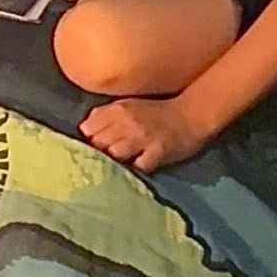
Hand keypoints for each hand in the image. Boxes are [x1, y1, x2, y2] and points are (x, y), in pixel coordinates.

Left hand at [79, 94, 206, 172]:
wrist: (191, 114)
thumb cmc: (157, 112)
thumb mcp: (128, 105)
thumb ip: (106, 114)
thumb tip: (85, 127)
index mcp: (117, 109)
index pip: (87, 129)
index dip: (87, 140)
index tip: (89, 148)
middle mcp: (126, 122)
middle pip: (98, 144)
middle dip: (98, 154)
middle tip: (101, 162)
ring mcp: (142, 138)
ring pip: (114, 155)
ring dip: (114, 163)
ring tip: (117, 168)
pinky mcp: (157, 153)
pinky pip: (137, 167)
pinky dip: (134, 171)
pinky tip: (135, 171)